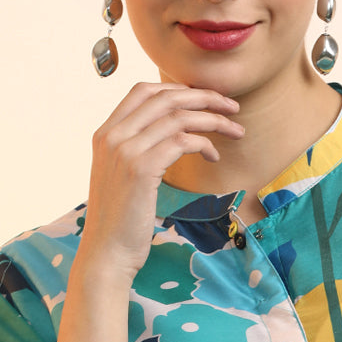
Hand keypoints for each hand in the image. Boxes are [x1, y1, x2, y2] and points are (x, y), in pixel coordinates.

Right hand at [81, 81, 243, 283]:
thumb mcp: (121, 177)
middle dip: (205, 97)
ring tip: (235, 131)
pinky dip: (204, 144)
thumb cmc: (121, 221)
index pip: (142, 91)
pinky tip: (214, 156)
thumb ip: (137, 151)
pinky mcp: (141, 169)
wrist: (107, 253)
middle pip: (165, 98)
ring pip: (178, 117)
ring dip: (213, 120)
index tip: (203, 98)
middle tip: (232, 106)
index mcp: (105, 134)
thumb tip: (168, 138)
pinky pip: (182, 141)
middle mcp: (112, 136)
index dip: (177, 89)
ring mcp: (125, 150)